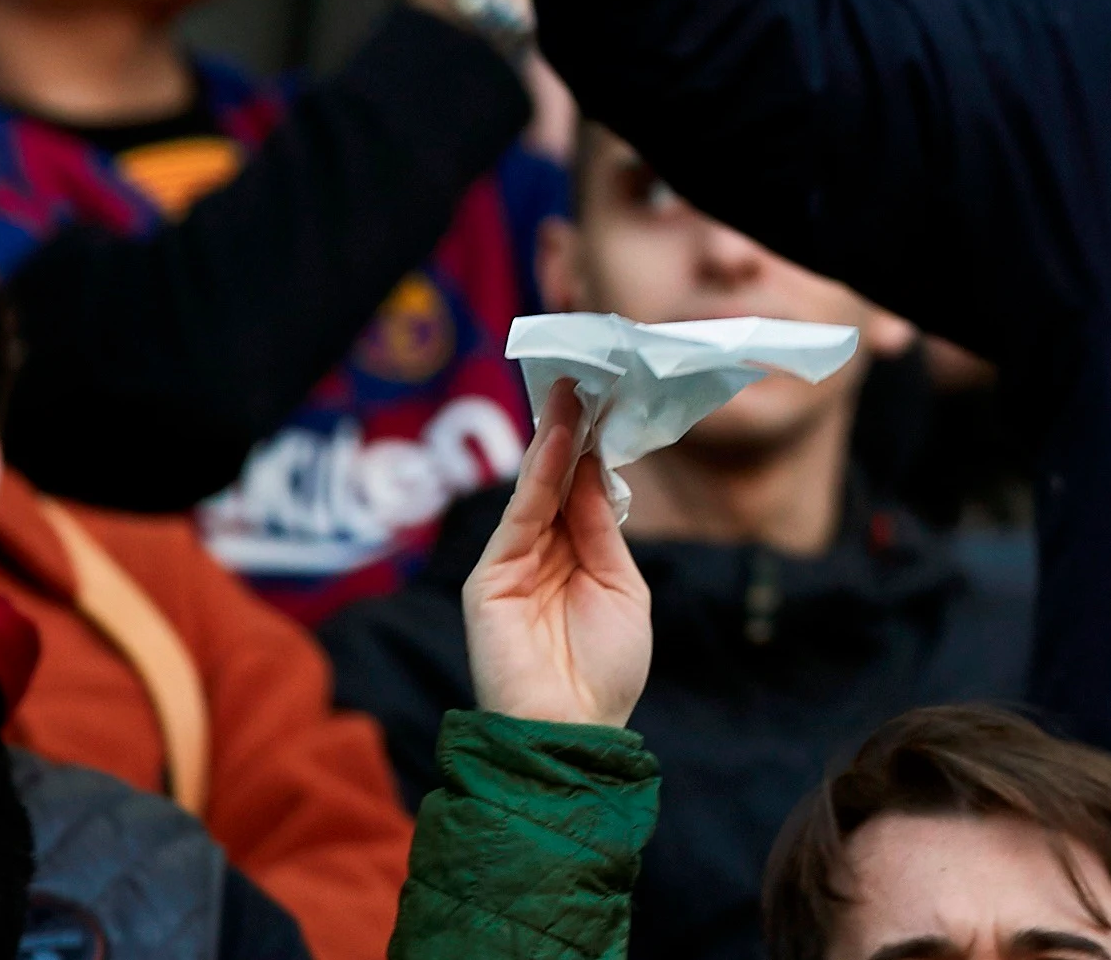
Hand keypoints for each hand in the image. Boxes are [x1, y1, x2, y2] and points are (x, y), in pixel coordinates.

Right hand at [462, 381, 650, 729]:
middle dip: (570, 430)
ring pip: (533, 489)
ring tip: (572, 391)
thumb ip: (601, 528)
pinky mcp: (489, 579)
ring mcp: (512, 565)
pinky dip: (538, 475)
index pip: (578, 490)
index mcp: (575, 558)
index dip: (590, 447)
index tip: (605, 400)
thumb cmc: (606, 670)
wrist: (575, 733)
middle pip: (554, 480)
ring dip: (554, 438)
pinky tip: (558, 439)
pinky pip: (519, 516)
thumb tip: (593, 468)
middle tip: (585, 377)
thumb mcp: (621, 586)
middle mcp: (540, 555)